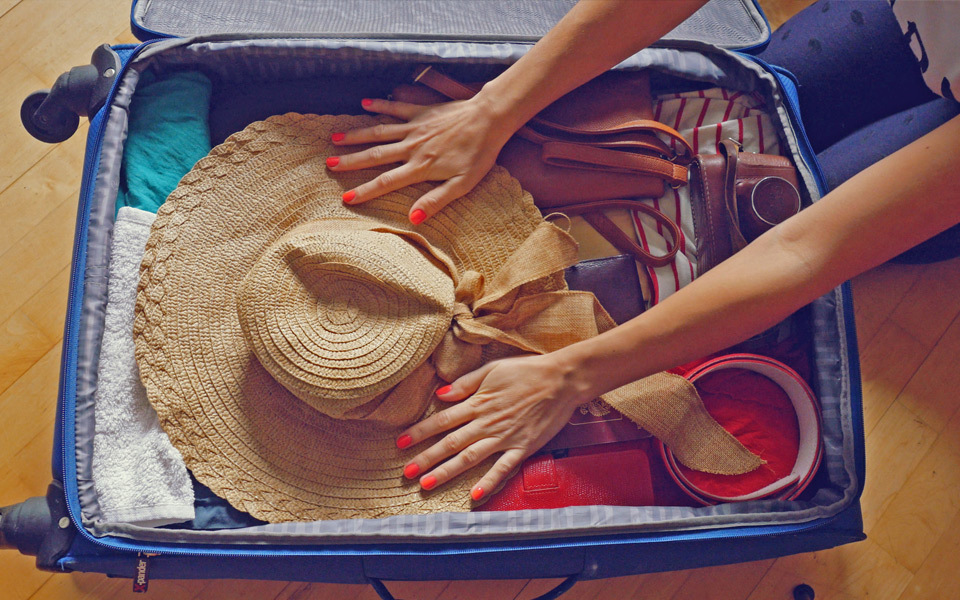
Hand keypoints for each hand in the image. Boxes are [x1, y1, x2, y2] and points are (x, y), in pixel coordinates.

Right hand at [328, 95, 515, 224]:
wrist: (490, 118)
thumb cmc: (480, 153)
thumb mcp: (463, 184)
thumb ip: (436, 201)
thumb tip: (412, 218)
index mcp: (421, 167)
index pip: (387, 182)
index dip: (365, 191)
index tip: (346, 197)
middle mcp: (412, 147)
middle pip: (376, 156)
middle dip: (351, 161)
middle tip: (328, 165)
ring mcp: (415, 127)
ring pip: (380, 132)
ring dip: (357, 135)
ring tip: (335, 138)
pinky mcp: (422, 111)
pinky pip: (397, 108)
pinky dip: (381, 105)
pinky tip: (365, 103)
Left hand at [396, 353, 593, 500]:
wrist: (562, 380)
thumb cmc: (527, 371)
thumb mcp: (492, 369)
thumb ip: (465, 383)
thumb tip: (440, 394)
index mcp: (478, 402)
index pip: (442, 419)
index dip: (420, 431)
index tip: (400, 442)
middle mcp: (487, 422)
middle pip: (451, 442)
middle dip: (426, 458)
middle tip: (406, 473)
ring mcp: (505, 437)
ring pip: (470, 457)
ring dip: (447, 471)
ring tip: (427, 484)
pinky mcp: (523, 447)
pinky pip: (503, 467)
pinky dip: (489, 481)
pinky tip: (474, 494)